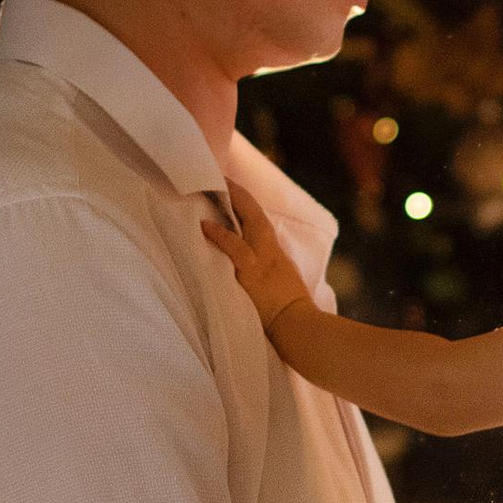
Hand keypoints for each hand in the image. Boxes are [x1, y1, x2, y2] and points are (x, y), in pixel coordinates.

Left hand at [206, 176, 315, 335]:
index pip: (260, 221)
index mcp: (275, 253)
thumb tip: (247, 263)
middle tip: (221, 178)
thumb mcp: (279, 283)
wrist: (297, 325)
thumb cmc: (290, 311)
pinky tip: (204, 226)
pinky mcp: (251, 273)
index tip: (231, 188)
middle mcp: (269, 251)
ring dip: (231, 206)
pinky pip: (234, 249)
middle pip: (254, 215)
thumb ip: (265, 269)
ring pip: (247, 224)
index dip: (246, 203)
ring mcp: (260, 260)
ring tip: (211, 191)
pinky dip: (220, 236)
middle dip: (239, 195)